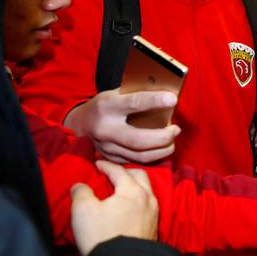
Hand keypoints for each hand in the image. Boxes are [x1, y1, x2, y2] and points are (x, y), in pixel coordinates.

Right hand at [64, 89, 179, 163]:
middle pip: (139, 139)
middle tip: (176, 129)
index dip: (155, 101)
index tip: (173, 99)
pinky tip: (161, 149)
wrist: (80, 123)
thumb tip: (165, 96)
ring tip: (172, 140)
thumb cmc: (105, 104)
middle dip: (163, 137)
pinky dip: (153, 156)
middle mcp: (106, 129)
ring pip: (140, 155)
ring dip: (162, 149)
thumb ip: (137, 95)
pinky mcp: (111, 159)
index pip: (134, 103)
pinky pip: (136, 161)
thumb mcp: (116, 94)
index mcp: (108, 106)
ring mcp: (107, 147)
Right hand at [70, 160, 158, 255]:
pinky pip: (148, 205)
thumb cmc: (102, 235)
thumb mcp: (83, 210)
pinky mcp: (154, 228)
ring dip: (135, 185)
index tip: (98, 163)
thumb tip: (80, 186)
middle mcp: (148, 199)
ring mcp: (154, 214)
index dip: (107, 165)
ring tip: (122, 188)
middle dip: (126, 171)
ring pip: (147, 190)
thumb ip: (81, 193)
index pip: (119, 171)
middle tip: (113, 173)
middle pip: (140, 176)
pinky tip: (129, 206)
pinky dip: (138, 199)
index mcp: (133, 191)